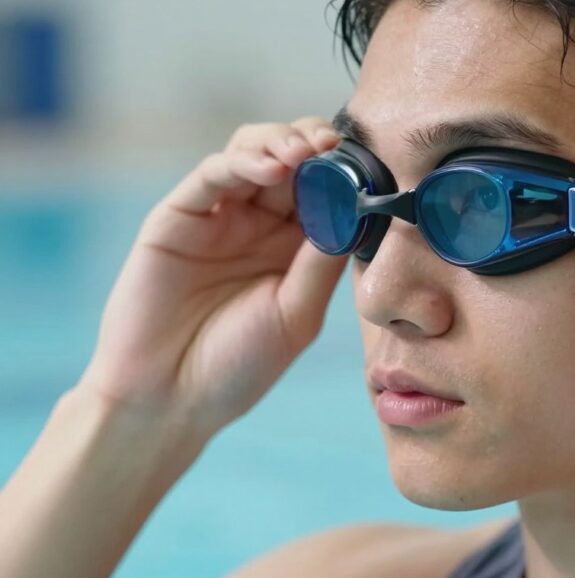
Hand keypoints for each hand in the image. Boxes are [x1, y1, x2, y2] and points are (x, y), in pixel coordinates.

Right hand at [76, 117, 346, 437]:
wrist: (169, 399)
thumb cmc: (238, 366)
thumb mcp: (296, 315)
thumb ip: (321, 263)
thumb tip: (356, 208)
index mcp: (296, 247)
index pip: (325, 189)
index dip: (344, 169)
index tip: (366, 160)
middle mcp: (259, 224)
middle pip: (292, 160)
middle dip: (315, 144)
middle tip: (331, 145)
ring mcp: (219, 217)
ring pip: (252, 153)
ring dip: (281, 142)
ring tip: (303, 153)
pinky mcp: (179, 216)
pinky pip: (212, 175)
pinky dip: (242, 161)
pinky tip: (269, 166)